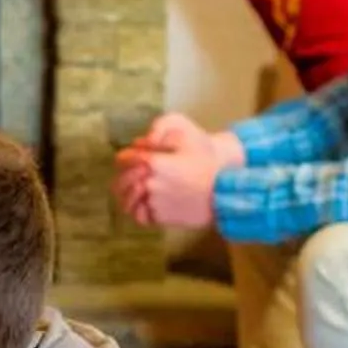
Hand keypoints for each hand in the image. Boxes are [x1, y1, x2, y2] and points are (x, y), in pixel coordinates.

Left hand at [113, 119, 246, 229]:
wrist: (225, 186)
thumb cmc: (206, 156)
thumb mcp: (186, 131)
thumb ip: (160, 129)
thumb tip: (142, 142)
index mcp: (152, 162)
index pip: (123, 159)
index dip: (125, 156)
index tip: (129, 157)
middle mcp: (149, 184)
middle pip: (122, 181)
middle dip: (124, 176)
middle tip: (129, 175)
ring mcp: (155, 203)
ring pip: (128, 201)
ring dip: (127, 195)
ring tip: (133, 191)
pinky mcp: (162, 218)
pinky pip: (141, 216)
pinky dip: (138, 211)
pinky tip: (143, 205)